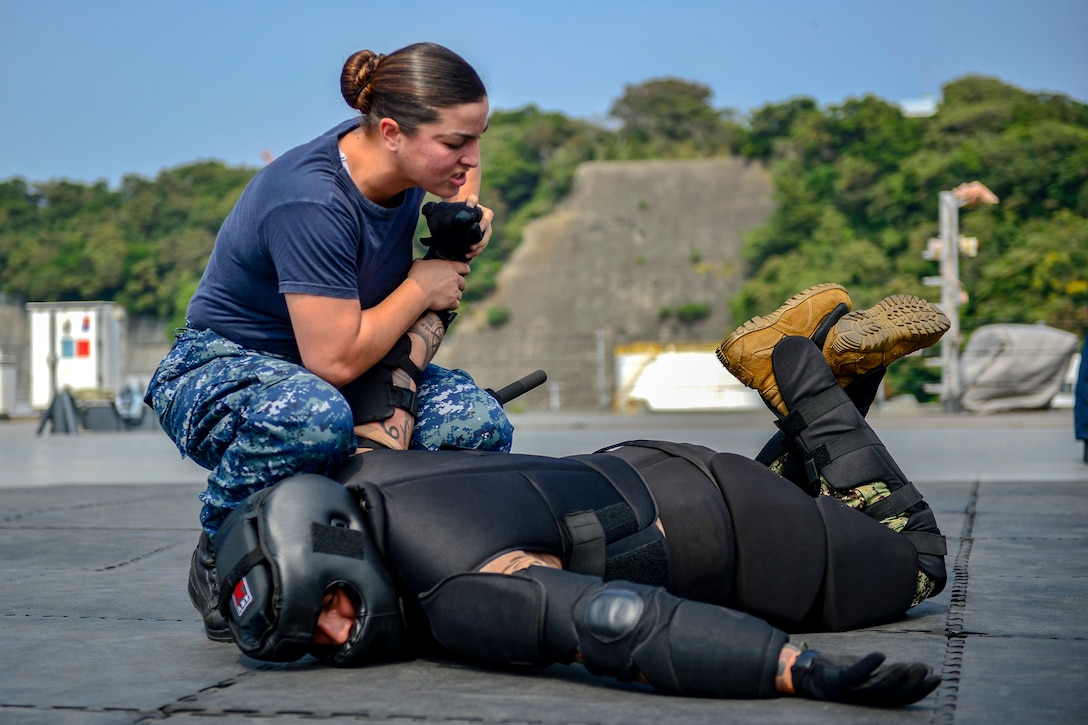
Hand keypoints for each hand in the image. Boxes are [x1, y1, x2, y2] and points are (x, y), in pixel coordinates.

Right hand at [407, 258, 468, 310]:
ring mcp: (454, 290)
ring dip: (454, 296)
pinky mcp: (452, 301)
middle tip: (449, 287)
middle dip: (458, 286)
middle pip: (463, 283)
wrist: (417, 292)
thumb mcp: (419, 263)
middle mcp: (455, 278)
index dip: (464, 271)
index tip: (460, 274)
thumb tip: (422, 262)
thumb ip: (425, 262)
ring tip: (445, 297)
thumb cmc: (417, 276)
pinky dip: (451, 305)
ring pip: (460, 295)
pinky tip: (445, 305)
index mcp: (450, 267)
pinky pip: (456, 305)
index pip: (465, 268)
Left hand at [421, 197, 492, 261]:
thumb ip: (438, 209)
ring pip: (487, 233)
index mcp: (473, 205)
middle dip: (484, 224)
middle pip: (487, 218)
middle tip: (479, 229)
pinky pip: (483, 244)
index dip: (472, 201)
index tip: (468, 205)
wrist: (458, 222)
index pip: (473, 199)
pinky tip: (468, 255)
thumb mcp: (446, 210)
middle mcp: (481, 215)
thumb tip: (427, 210)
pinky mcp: (482, 238)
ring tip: (471, 248)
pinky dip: (477, 250)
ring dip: (481, 241)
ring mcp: (484, 227)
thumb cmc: (452, 215)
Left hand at [464, 196, 492, 258]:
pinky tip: (467, 256)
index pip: (488, 216)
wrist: (463, 212)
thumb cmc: (465, 205)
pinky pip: (480, 247)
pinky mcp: (480, 239)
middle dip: (481, 240)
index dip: (485, 222)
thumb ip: (470, 200)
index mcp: (486, 213)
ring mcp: (484, 232)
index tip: (480, 228)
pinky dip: (475, 252)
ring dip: (478, 248)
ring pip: (484, 241)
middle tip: (473, 245)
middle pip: (488, 233)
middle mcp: (487, 223)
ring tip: (470, 251)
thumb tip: (469, 205)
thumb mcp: (468, 201)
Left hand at [791, 650, 939, 706]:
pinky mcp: (838, 680)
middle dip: (912, 683)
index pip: (904, 696)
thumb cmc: (842, 672)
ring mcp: (851, 691)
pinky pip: (855, 674)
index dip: (922, 689)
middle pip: (894, 694)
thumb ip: (888, 673)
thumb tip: (917, 668)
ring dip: (894, 676)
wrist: (809, 672)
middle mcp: (865, 698)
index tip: (937, 677)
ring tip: (907, 666)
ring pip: (877, 687)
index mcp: (876, 697)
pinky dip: (868, 665)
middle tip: (925, 669)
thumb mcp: (869, 673)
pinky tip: (881, 655)